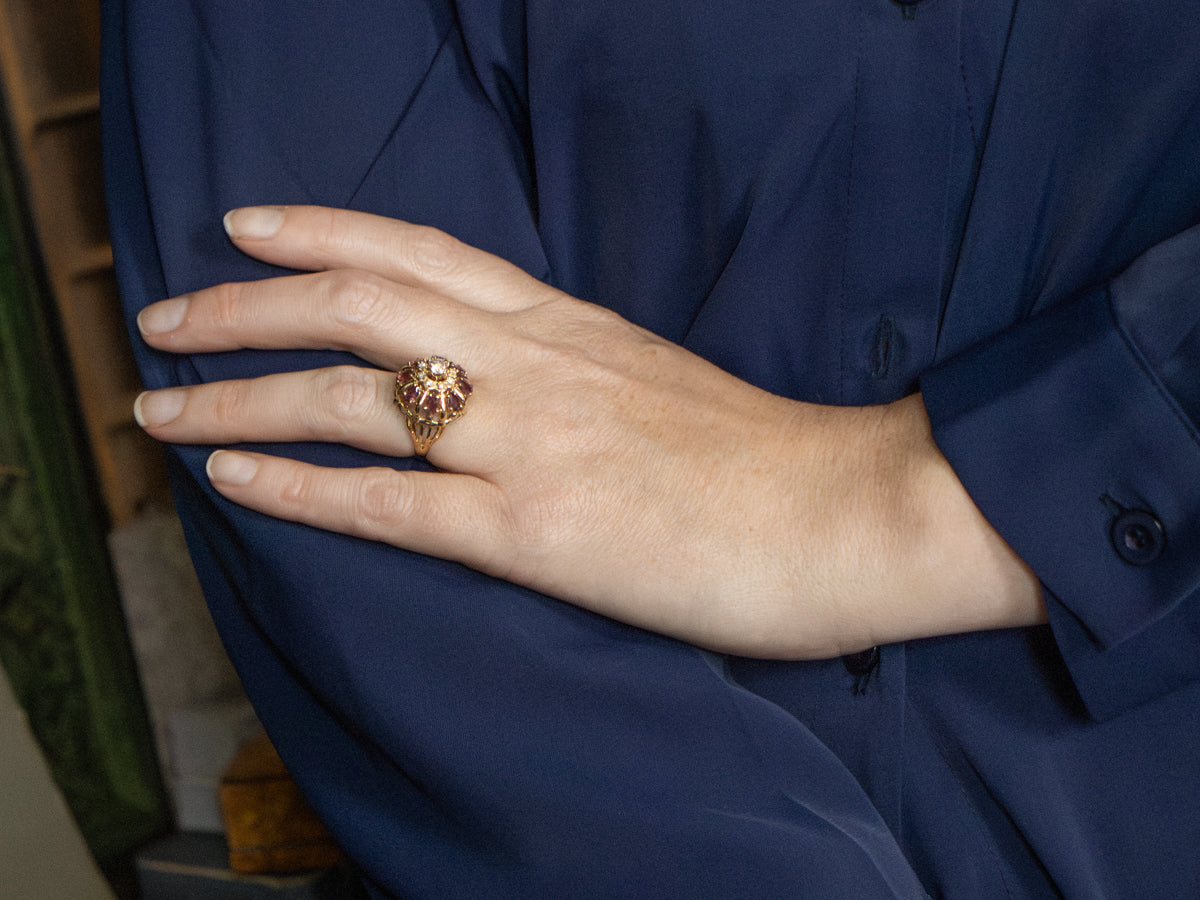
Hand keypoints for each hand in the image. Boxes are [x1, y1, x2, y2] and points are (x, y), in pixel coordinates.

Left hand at [135, 206, 1043, 657]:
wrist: (848, 510)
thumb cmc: (764, 456)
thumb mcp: (654, 380)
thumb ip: (571, 371)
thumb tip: (502, 384)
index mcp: (568, 325)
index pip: (421, 249)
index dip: (321, 228)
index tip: (247, 226)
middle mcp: (536, 364)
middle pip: (360, 304)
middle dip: (245, 303)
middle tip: (164, 314)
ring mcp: (532, 443)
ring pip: (355, 399)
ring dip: (241, 395)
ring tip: (160, 404)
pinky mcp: (538, 532)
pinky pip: (392, 504)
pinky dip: (300, 488)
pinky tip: (232, 480)